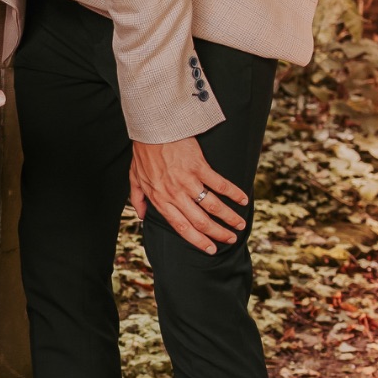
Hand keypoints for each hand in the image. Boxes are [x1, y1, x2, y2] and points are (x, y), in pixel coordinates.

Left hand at [129, 137, 247, 254]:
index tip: (210, 249)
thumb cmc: (143, 152)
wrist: (152, 128)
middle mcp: (175, 194)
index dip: (197, 241)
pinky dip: (233, 193)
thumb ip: (138, 199)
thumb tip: (142, 216)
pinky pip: (220, 184)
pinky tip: (243, 200)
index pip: (181, 227)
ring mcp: (188, 181)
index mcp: (161, 199)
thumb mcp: (134, 178)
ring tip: (240, 224)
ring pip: (212, 206)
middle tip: (231, 239)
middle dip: (218, 234)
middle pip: (200, 221)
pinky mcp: (199, 166)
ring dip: (229, 217)